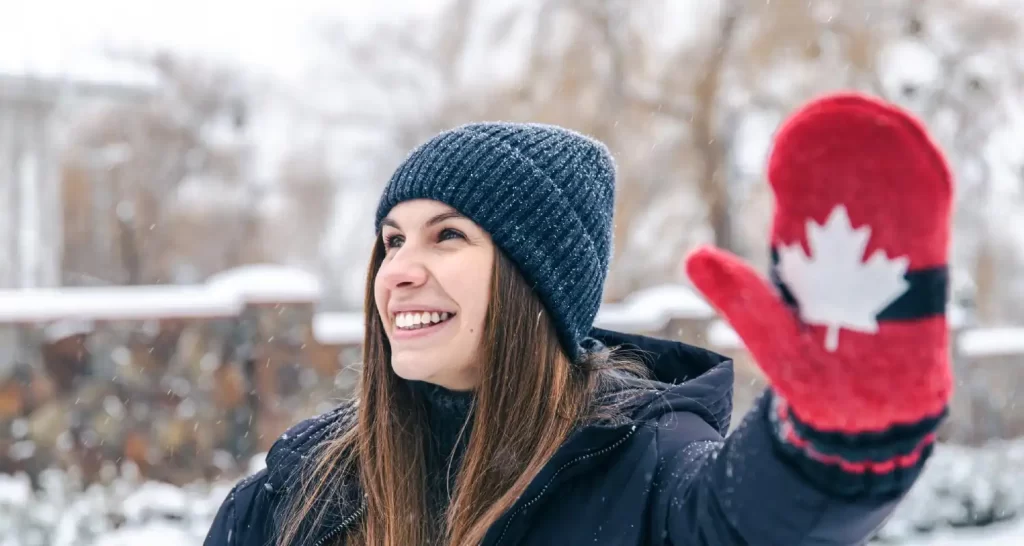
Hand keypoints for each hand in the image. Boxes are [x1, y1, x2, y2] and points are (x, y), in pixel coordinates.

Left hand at [685, 93, 952, 433]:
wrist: (862, 414)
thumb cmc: (812, 375)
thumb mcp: (769, 332)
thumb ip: (739, 295)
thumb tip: (692, 255)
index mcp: (807, 260)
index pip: (803, 201)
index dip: (799, 167)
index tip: (786, 141)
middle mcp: (845, 254)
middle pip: (848, 191)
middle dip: (846, 152)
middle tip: (839, 115)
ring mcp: (885, 263)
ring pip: (888, 203)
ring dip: (887, 163)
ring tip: (880, 126)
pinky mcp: (920, 276)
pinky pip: (924, 229)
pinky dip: (922, 194)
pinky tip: (920, 165)